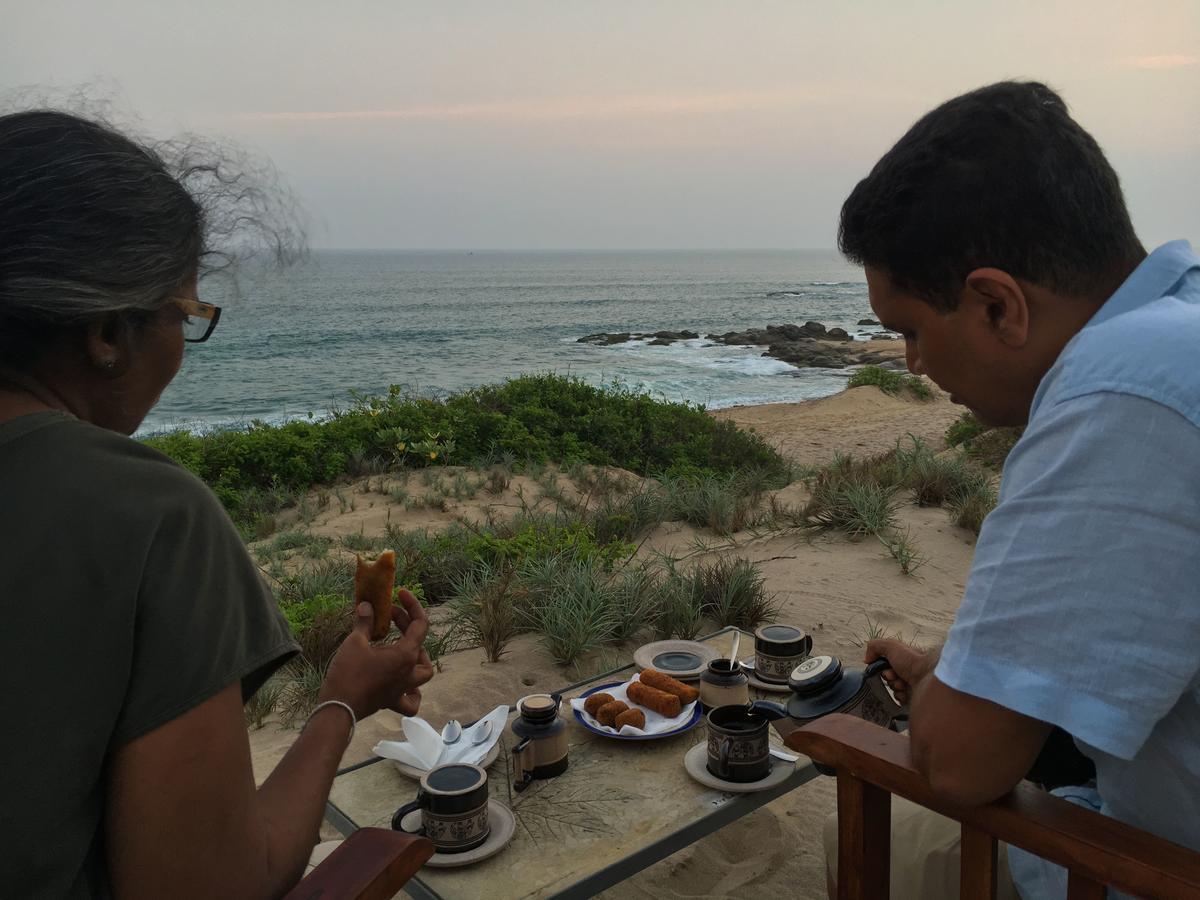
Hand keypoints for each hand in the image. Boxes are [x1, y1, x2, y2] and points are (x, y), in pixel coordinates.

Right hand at [319, 589, 434, 719]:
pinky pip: (411, 700)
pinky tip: (404, 685)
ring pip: (424, 673)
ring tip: (403, 645)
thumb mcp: (355, 642)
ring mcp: (402, 688)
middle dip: (406, 624)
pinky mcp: (392, 700)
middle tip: (388, 614)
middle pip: (420, 644)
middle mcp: (410, 672)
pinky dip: (413, 692)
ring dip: (418, 657)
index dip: (412, 605)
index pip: (420, 624)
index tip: (401, 594)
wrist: (338, 708)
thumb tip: (366, 605)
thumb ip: (364, 622)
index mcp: (406, 655)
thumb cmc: (348, 673)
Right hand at [864, 639, 933, 705]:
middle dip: (890, 679)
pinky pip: (901, 701)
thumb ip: (875, 647)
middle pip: (890, 679)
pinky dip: (900, 698)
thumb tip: (866, 660)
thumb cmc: (913, 660)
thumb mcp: (891, 646)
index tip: (889, 671)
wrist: (930, 678)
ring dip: (895, 688)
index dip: (885, 670)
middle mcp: (910, 673)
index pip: (888, 667)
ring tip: (903, 686)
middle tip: (896, 678)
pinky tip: (906, 694)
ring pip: (895, 691)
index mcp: (906, 661)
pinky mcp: (916, 698)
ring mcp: (914, 686)